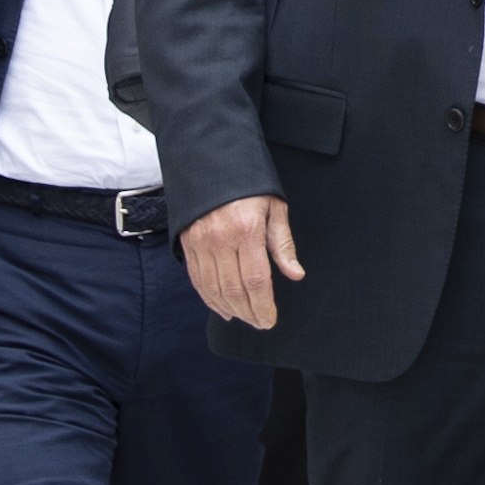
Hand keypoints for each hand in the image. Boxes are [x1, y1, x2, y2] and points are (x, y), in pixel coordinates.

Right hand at [179, 194, 304, 328]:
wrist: (211, 161)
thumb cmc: (249, 184)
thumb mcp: (274, 207)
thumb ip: (282, 243)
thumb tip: (296, 274)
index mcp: (247, 230)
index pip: (256, 280)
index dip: (263, 306)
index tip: (270, 320)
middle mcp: (221, 239)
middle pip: (234, 290)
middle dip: (249, 312)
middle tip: (260, 323)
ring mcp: (201, 243)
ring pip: (214, 289)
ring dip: (230, 309)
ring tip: (245, 317)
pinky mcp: (188, 244)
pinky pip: (198, 280)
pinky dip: (210, 299)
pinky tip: (223, 308)